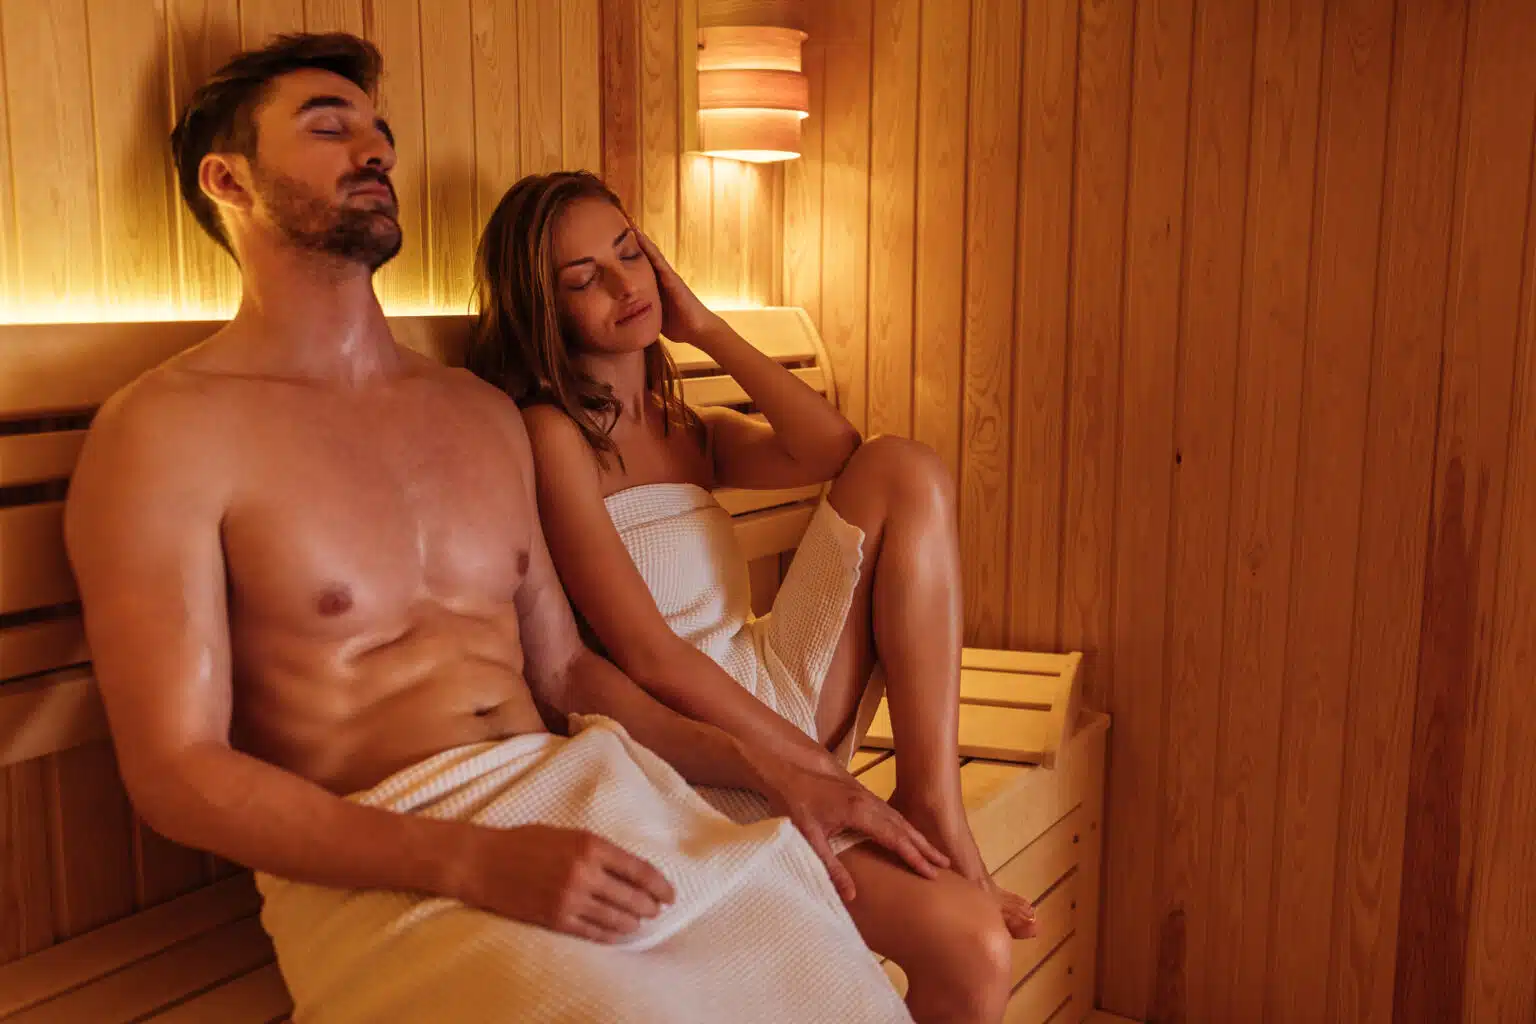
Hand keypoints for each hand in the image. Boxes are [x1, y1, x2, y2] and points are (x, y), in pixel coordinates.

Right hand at [454, 824, 675, 942]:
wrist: (483, 861)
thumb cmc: (525, 842)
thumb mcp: (567, 834)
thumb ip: (598, 850)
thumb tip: (629, 870)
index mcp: (590, 845)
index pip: (639, 870)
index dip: (660, 885)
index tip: (670, 894)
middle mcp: (584, 872)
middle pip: (633, 897)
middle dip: (650, 906)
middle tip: (657, 910)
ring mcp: (570, 898)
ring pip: (616, 918)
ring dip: (633, 922)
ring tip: (639, 922)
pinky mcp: (555, 919)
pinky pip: (593, 932)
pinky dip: (610, 935)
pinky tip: (618, 934)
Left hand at [631, 226, 722, 344]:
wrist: (698, 330)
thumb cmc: (678, 325)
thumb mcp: (654, 315)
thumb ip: (642, 310)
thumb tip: (624, 314)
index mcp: (655, 285)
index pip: (639, 265)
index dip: (627, 253)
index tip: (613, 240)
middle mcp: (662, 276)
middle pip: (645, 254)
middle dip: (634, 239)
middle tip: (621, 222)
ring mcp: (668, 276)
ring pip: (651, 253)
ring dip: (641, 238)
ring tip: (628, 223)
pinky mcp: (672, 280)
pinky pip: (658, 261)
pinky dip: (649, 249)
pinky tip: (640, 238)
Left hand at [750, 754, 950, 900]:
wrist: (787, 769)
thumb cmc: (795, 803)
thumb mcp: (809, 838)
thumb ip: (831, 867)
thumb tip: (851, 895)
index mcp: (860, 812)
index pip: (895, 839)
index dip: (914, 857)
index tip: (932, 873)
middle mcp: (869, 802)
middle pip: (904, 828)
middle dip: (926, 847)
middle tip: (946, 865)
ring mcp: (866, 796)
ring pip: (899, 819)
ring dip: (918, 837)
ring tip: (934, 853)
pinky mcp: (861, 795)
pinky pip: (890, 813)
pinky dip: (905, 827)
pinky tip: (907, 835)